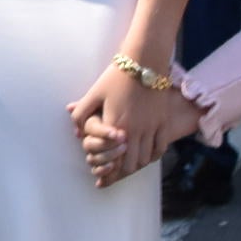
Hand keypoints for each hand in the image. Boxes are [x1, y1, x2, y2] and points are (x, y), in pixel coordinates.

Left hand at [69, 64, 195, 188]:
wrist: (144, 62)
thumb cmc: (116, 77)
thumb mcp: (94, 92)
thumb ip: (82, 113)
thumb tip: (77, 132)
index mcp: (116, 126)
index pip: (113, 160)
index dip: (108, 173)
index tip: (103, 178)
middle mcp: (135, 131)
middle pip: (131, 165)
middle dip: (122, 172)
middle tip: (116, 172)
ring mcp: (151, 128)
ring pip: (146, 159)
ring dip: (137, 165)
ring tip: (130, 164)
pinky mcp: (163, 122)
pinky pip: (160, 148)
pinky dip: (153, 156)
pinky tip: (147, 155)